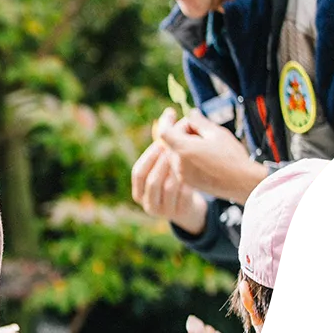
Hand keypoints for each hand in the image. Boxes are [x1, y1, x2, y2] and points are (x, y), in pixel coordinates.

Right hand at [132, 119, 207, 234]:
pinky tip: (196, 169)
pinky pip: (185, 193)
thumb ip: (160, 155)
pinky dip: (189, 179)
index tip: (162, 143)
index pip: (138, 172)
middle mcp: (148, 204)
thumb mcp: (162, 172)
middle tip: (176, 147)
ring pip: (169, 186)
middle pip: (152, 180)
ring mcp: (164, 212)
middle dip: (164, 161)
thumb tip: (165, 119)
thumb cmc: (172, 184)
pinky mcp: (181, 214)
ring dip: (177, 169)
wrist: (187, 210)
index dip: (149, 156)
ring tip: (187, 155)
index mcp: (139, 193)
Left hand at [159, 109, 268, 204]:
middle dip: (182, 131)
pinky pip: (181, 163)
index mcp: (183, 149)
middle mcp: (177, 163)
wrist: (243, 183)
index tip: (172, 112)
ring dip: (186, 143)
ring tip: (207, 142)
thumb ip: (199, 121)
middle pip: (171, 141)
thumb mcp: (216, 133)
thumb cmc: (231, 157)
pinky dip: (188, 155)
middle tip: (202, 127)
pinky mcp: (188, 181)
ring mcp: (182, 174)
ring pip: (176, 152)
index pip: (165, 131)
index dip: (167, 120)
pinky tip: (206, 154)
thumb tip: (191, 114)